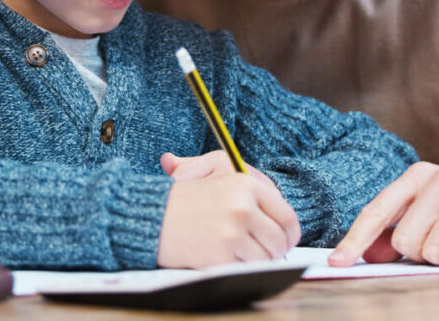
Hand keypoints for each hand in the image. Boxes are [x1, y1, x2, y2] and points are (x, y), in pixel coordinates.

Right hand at [157, 152, 300, 267]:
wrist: (149, 216)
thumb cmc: (180, 195)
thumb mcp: (207, 168)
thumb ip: (242, 175)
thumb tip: (272, 192)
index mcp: (246, 184)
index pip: (287, 217)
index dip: (289, 234)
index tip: (283, 241)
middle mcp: (243, 207)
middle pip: (280, 241)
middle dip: (274, 251)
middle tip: (263, 252)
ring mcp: (233, 232)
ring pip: (266, 258)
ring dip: (256, 260)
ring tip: (239, 253)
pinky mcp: (221, 255)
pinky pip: (247, 269)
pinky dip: (239, 267)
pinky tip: (224, 258)